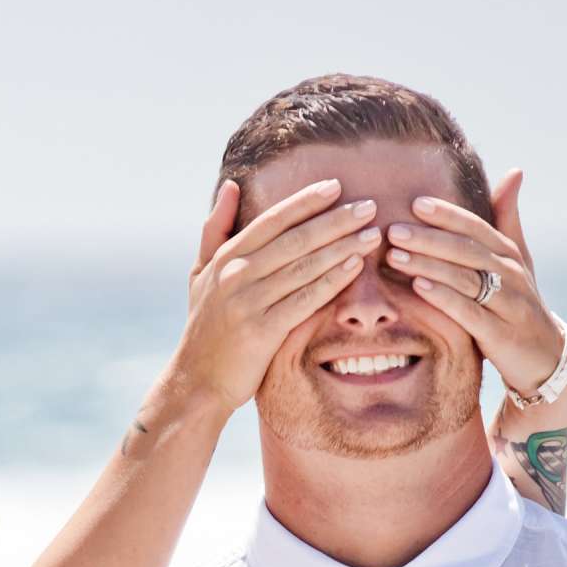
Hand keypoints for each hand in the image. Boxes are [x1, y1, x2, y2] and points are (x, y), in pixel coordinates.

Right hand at [171, 177, 381, 415]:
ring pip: (304, 267)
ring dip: (342, 248)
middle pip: (295, 240)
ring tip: (371, 235)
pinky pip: (304, 301)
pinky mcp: (261, 332)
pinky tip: (354, 268)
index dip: (306, 202)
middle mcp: (236, 275)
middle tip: (368, 206)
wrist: (196, 381)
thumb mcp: (200, 273)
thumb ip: (215, 229)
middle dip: (335, 221)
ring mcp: (248, 303)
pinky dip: (331, 282)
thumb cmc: (204, 327)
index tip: (336, 186)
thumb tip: (231, 185)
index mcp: (225, 257)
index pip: (272, 220)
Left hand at [383, 170, 566, 400]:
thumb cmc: (520, 305)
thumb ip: (508, 220)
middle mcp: (511, 274)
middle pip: (466, 250)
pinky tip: (418, 287)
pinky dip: (443, 298)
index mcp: (510, 254)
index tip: (415, 203)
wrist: (543, 358)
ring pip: (464, 278)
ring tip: (395, 255)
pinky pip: (468, 312)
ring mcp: (508, 304)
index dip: (446, 215)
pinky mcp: (500, 334)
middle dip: (428, 238)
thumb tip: (514, 172)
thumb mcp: (518, 262)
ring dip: (428, 265)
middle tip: (393, 230)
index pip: (476, 227)